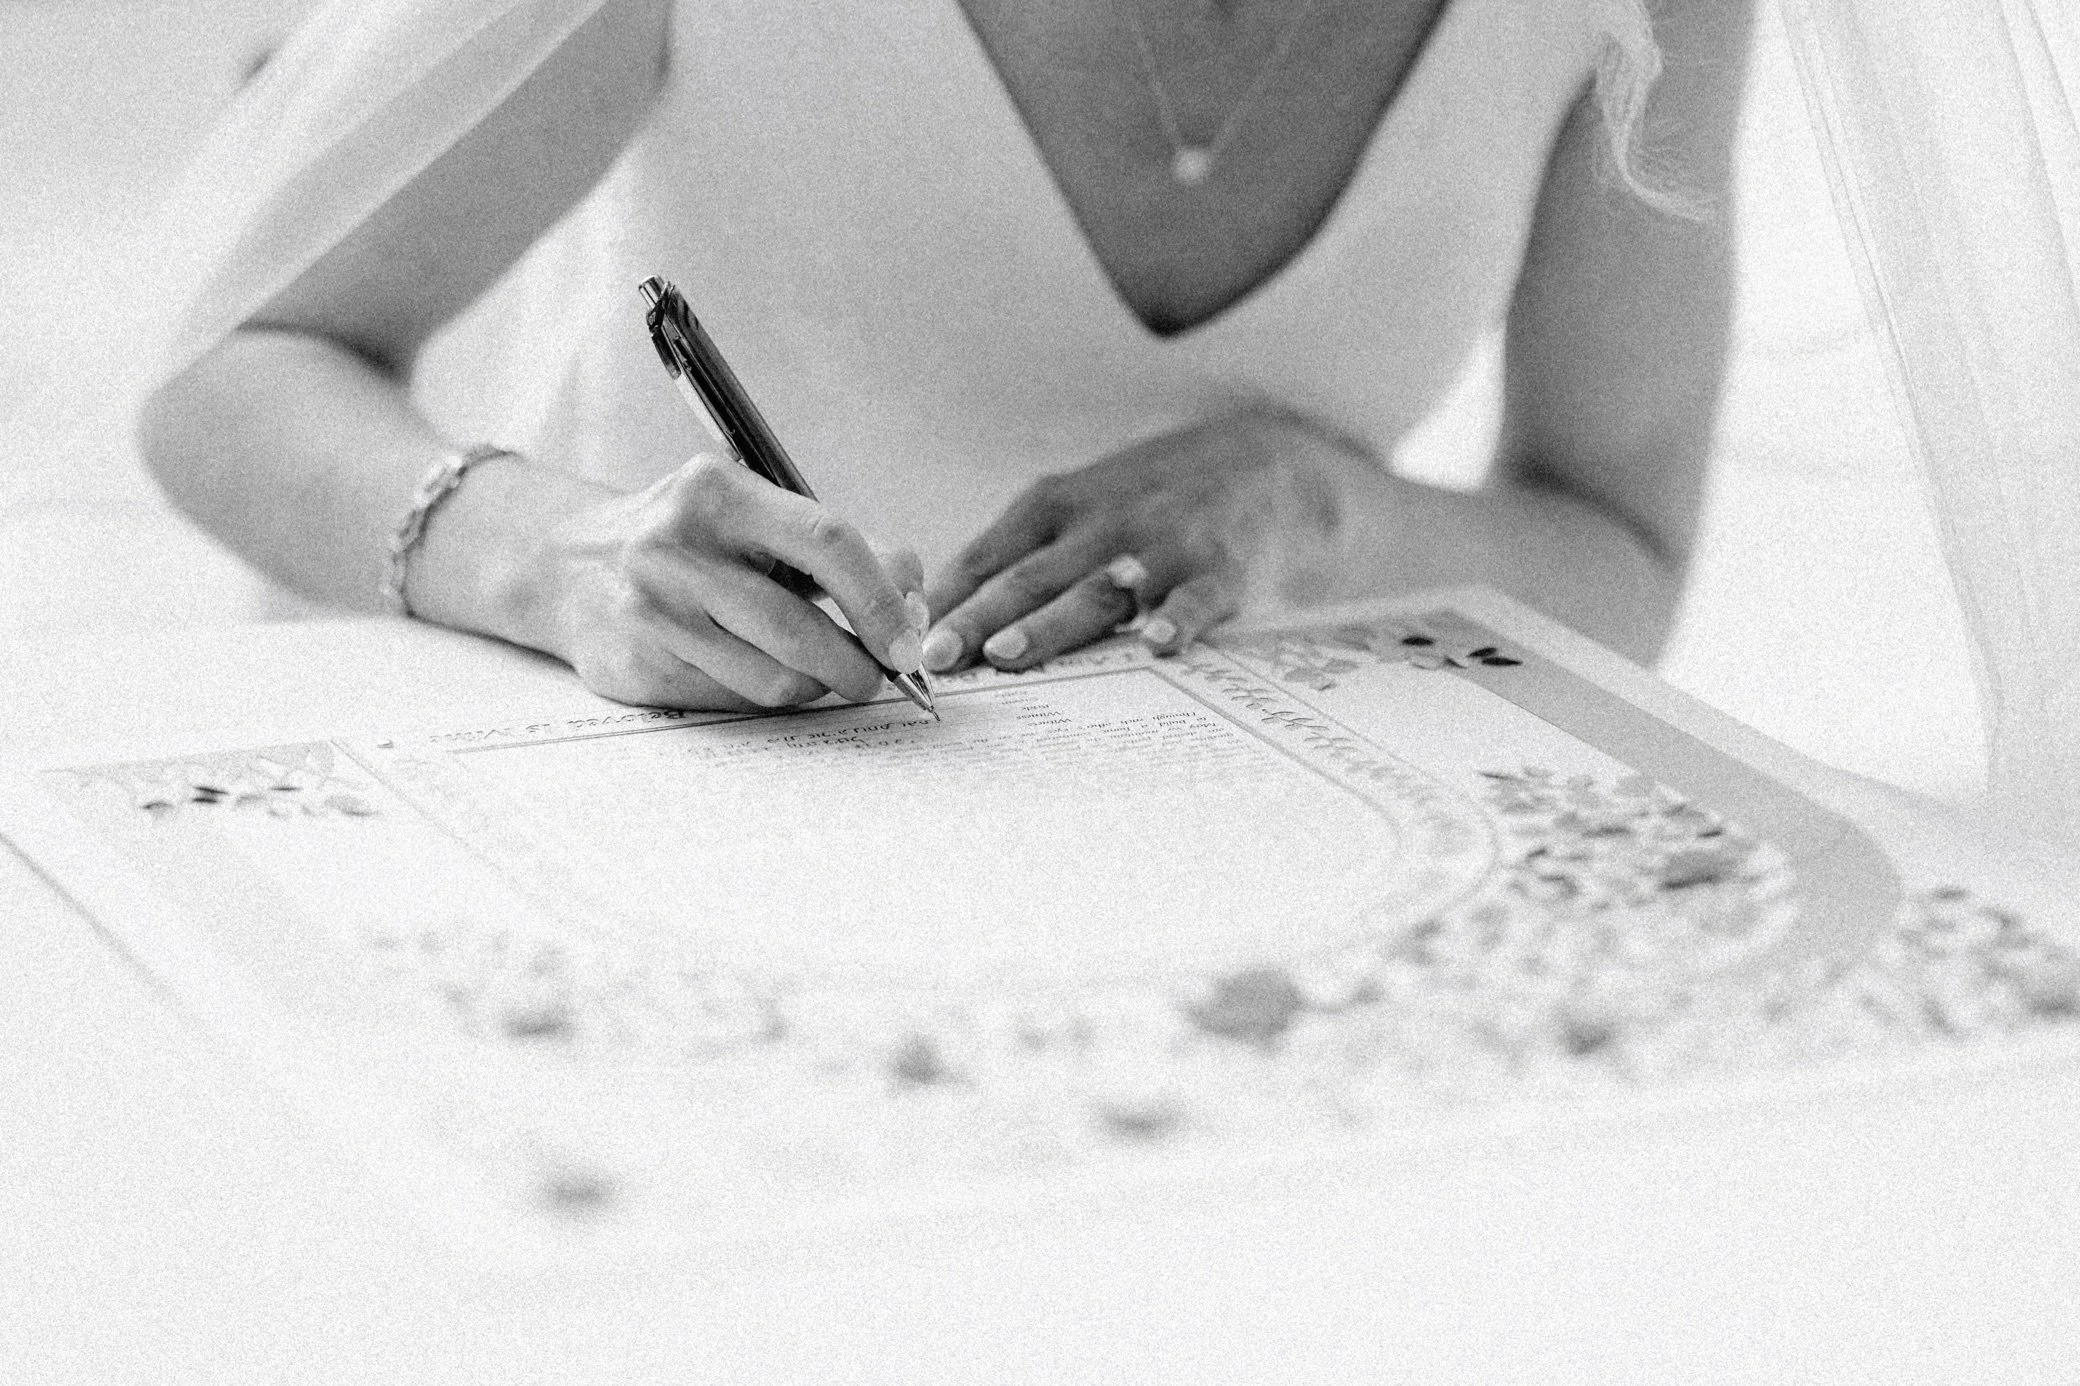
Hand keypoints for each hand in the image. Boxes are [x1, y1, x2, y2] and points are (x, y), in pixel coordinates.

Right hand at [530, 453, 927, 710]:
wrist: (568, 566)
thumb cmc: (691, 542)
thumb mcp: (754, 516)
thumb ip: (838, 551)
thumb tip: (912, 608)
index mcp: (718, 492)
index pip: (827, 543)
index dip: (880, 601)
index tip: (908, 643)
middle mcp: (675, 547)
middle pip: (799, 628)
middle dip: (856, 664)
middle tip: (876, 674)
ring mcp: (650, 610)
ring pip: (772, 679)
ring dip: (812, 684)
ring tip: (812, 667)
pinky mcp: (636, 665)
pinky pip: (733, 701)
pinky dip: (762, 695)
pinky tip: (750, 667)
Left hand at [922, 408, 1382, 671]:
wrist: (1264, 462)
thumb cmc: (1150, 500)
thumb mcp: (1078, 506)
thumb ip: (1017, 554)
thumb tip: (933, 610)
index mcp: (1059, 506)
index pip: (990, 555)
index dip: (946, 598)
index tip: (906, 636)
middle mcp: (1104, 522)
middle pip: (1031, 577)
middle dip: (978, 618)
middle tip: (935, 656)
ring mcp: (1163, 545)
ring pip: (1098, 591)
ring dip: (1051, 623)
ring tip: (1007, 654)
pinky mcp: (1222, 569)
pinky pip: (1196, 598)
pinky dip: (1177, 618)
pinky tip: (1155, 643)